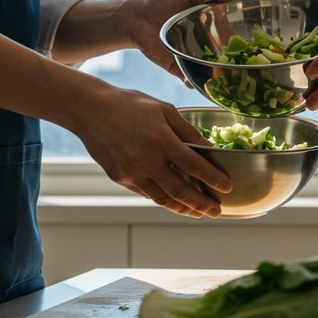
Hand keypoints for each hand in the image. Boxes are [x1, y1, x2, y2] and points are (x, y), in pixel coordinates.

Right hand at [70, 85, 231, 217]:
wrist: (90, 110)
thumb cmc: (130, 104)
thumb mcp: (164, 110)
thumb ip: (187, 131)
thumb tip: (209, 148)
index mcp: (161, 140)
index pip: (194, 166)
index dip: (213, 179)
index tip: (227, 188)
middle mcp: (146, 160)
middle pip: (181, 190)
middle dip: (202, 203)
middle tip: (217, 211)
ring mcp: (131, 172)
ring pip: (163, 198)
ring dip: (184, 208)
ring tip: (199, 213)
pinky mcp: (120, 178)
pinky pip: (148, 193)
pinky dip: (164, 199)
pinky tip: (176, 202)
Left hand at [128, 0, 240, 80]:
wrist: (136, 18)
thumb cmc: (163, 0)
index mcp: (211, 24)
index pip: (234, 33)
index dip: (246, 39)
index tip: (257, 45)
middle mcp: (206, 42)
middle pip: (226, 55)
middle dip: (235, 62)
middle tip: (245, 67)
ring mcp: (193, 56)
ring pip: (210, 70)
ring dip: (218, 76)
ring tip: (226, 80)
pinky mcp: (179, 66)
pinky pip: (189, 78)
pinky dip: (194, 83)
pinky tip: (197, 84)